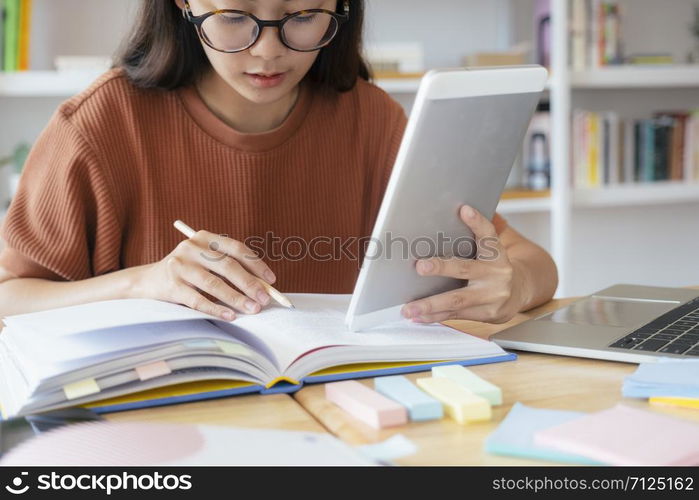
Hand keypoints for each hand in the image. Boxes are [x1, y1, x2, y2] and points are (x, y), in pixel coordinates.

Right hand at [131, 230, 275, 320]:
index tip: (271, 281)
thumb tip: (262, 288)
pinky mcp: (171, 285)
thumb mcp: (206, 262)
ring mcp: (179, 266)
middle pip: (227, 266)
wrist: (148, 281)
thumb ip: (230, 269)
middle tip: (265, 299)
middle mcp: (191, 248)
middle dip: (249, 284)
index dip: (256, 265)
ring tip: (252, 309)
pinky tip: (230, 316)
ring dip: (236, 298)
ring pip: (214, 284)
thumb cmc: (187, 272)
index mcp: (205, 237)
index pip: (236, 249)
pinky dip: (216, 308)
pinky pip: (198, 299)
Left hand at [400, 205, 526, 323]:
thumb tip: (452, 215)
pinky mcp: (485, 314)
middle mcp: (496, 274)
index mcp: (497, 255)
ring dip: (430, 304)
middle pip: (465, 269)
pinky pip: (455, 315)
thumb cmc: (493, 267)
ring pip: (456, 300)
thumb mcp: (490, 250)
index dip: (477, 222)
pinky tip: (418, 316)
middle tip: (420, 267)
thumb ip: (474, 237)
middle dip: (441, 268)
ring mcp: (491, 297)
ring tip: (408, 307)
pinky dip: (434, 317)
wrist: (518, 293)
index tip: (465, 210)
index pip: (488, 236)